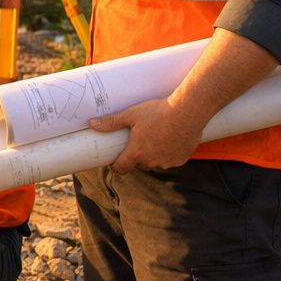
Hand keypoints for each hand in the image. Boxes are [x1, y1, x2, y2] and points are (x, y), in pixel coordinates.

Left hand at [90, 97, 206, 173]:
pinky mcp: (181, 160)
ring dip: (152, 156)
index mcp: (136, 153)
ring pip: (154, 163)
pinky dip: (167, 154)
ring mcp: (167, 162)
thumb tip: (91, 123)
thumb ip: (111, 122)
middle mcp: (151, 161)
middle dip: (136, 156)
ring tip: (154, 138)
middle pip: (138, 164)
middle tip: (137, 140)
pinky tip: (168, 140)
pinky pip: (169, 160)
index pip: (121, 168)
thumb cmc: (158, 112)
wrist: (188, 112)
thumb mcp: (131, 115)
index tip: (115, 160)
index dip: (117, 165)